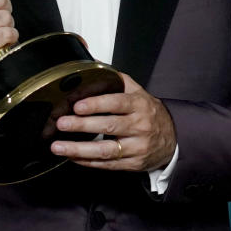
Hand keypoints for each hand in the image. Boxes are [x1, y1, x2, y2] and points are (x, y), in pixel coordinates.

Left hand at [50, 73, 175, 171]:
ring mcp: (136, 147)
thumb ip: (117, 80)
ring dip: (79, 149)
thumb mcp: (138, 92)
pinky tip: (72, 157)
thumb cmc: (149, 113)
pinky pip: (107, 164)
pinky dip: (87, 162)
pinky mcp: (133, 164)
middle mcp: (139, 126)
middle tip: (62, 123)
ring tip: (58, 147)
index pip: (117, 103)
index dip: (96, 104)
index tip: (78, 106)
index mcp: (139, 105)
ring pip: (106, 150)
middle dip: (82, 126)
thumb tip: (93, 66)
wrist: (172, 138)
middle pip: (108, 127)